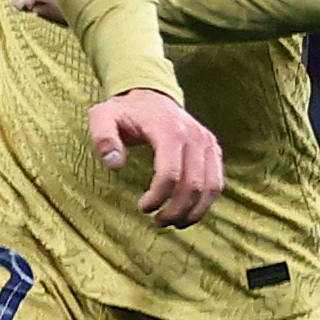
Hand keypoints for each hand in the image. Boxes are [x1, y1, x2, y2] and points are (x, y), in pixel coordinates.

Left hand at [88, 86, 223, 227]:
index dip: (158, 196)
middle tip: (157, 223)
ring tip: (173, 223)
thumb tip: (114, 164)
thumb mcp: (102, 117)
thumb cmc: (124, 111)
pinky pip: (217, 181)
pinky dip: (205, 202)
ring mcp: (207, 142)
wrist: (151, 96)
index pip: (170, 172)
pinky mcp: (213, 149)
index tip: (142, 208)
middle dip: (176, 210)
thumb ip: (103, 138)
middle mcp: (194, 136)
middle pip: (193, 184)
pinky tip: (187, 213)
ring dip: (194, 211)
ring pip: (211, 186)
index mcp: (169, 130)